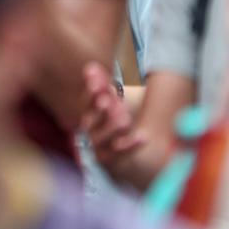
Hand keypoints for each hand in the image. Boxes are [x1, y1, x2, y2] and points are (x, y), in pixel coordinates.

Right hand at [81, 62, 146, 179]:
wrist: (123, 157)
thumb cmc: (115, 125)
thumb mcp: (112, 104)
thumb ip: (103, 87)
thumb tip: (91, 66)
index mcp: (89, 116)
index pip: (85, 103)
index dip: (90, 93)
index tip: (96, 83)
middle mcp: (90, 132)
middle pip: (90, 121)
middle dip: (98, 110)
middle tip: (107, 101)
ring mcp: (99, 149)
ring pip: (102, 139)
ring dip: (112, 128)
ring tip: (125, 119)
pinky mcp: (111, 163)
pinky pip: (119, 156)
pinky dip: (131, 146)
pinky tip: (143, 137)